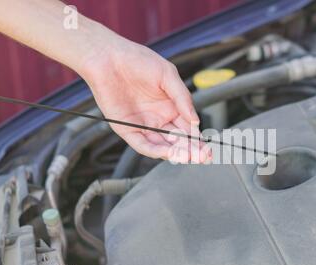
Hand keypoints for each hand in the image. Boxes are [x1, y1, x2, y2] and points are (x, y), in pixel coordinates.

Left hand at [81, 39, 210, 162]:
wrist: (108, 56)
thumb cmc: (137, 60)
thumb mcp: (167, 75)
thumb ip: (182, 97)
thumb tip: (195, 120)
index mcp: (170, 107)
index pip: (187, 128)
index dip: (197, 139)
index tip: (207, 148)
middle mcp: (158, 119)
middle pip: (177, 140)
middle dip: (190, 150)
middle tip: (203, 157)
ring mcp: (142, 125)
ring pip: (161, 145)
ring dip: (175, 153)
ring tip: (188, 156)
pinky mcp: (126, 128)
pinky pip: (142, 144)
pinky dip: (154, 150)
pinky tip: (167, 153)